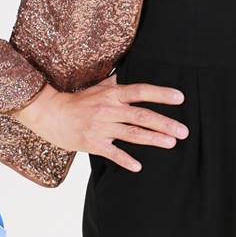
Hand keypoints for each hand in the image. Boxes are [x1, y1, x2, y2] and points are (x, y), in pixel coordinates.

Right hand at [9, 72, 189, 172]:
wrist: (52, 114)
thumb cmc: (78, 100)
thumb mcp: (99, 87)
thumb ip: (118, 83)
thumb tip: (133, 70)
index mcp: (112, 94)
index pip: (141, 91)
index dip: (161, 94)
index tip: (180, 98)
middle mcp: (109, 109)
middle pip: (141, 116)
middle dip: (164, 123)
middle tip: (184, 130)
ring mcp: (101, 127)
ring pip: (132, 134)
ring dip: (153, 139)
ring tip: (171, 143)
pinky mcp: (93, 143)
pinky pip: (113, 153)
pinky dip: (126, 160)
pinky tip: (139, 166)